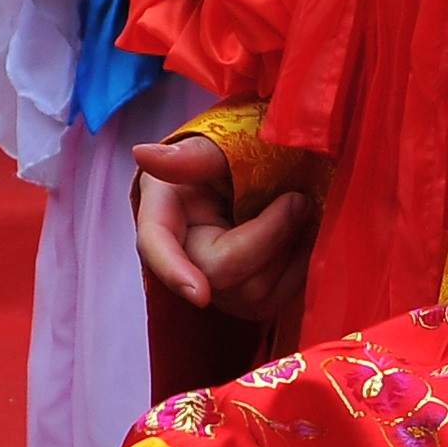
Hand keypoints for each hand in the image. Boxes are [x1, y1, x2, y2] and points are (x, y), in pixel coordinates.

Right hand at [133, 136, 310, 317]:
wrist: (272, 169)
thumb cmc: (237, 151)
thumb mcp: (216, 146)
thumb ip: (190, 156)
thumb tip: (141, 152)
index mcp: (165, 212)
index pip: (157, 247)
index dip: (175, 272)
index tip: (200, 295)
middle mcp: (185, 256)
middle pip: (219, 274)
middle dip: (268, 238)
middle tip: (299, 200)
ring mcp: (217, 285)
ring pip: (252, 293)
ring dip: (289, 249)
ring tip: (304, 209)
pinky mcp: (248, 298)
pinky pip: (276, 300)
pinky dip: (300, 267)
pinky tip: (305, 234)